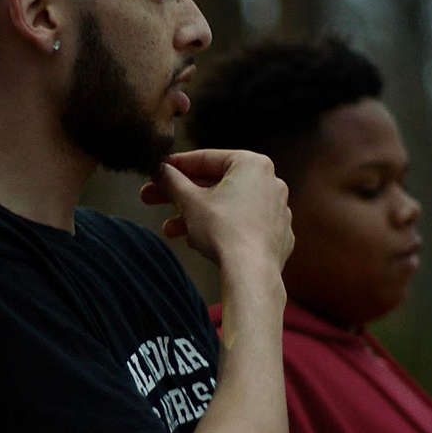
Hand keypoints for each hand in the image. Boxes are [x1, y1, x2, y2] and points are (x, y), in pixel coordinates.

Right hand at [141, 149, 293, 267]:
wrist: (252, 273)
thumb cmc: (224, 231)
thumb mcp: (188, 201)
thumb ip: (172, 181)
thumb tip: (159, 170)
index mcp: (252, 164)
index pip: (206, 159)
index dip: (176, 166)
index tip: (158, 171)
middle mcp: (270, 182)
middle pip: (216, 184)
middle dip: (182, 196)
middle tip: (153, 198)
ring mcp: (277, 210)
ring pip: (228, 206)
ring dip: (196, 215)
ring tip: (171, 230)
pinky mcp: (278, 235)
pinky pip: (243, 225)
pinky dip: (222, 229)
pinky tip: (198, 240)